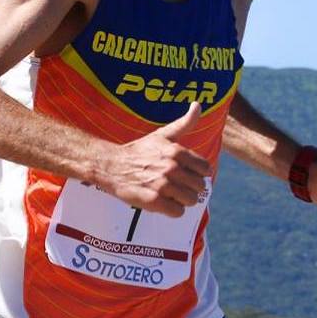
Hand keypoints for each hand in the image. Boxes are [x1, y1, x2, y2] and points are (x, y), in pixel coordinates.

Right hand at [95, 102, 212, 215]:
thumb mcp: (162, 135)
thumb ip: (184, 122)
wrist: (111, 165)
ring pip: (191, 200)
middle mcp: (172, 168)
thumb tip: (198, 105)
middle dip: (190, 188)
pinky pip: (177, 212)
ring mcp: (163, 185)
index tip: (187, 174)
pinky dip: (173, 210)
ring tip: (169, 194)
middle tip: (176, 186)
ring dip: (182, 200)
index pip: (205, 169)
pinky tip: (163, 203)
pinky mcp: (153, 202)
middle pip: (199, 187)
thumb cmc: (139, 151)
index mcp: (177, 152)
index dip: (198, 174)